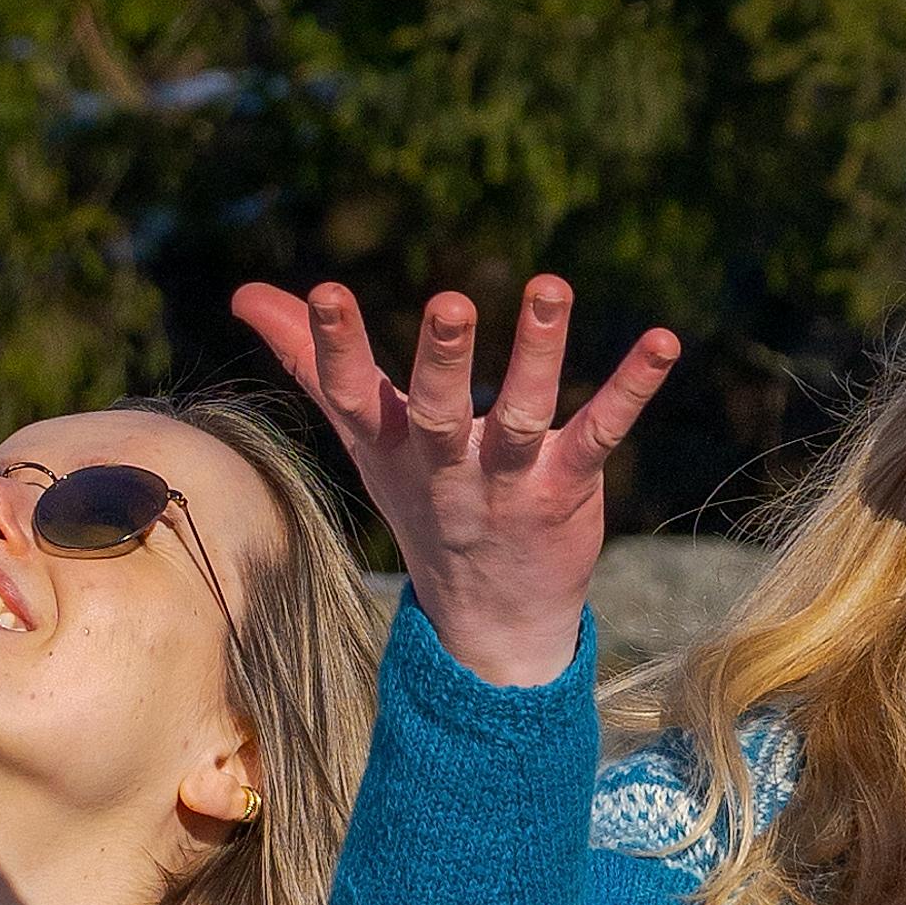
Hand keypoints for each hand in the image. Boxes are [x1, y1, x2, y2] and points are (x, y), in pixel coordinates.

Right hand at [229, 273, 674, 695]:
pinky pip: (599, 432)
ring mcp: (507, 481)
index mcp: (389, 448)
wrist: (491, 617)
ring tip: (551, 287)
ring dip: (537, 352)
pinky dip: (631, 387)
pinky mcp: (567, 487)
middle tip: (449, 303)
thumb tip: (244, 293)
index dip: (336, 346)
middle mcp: (444, 466)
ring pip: (519, 415)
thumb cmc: (421, 499)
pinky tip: (661, 342)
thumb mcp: (362, 436)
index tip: (324, 293)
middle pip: (437, 412)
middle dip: (442, 360)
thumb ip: (310, 359)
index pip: (353, 395)